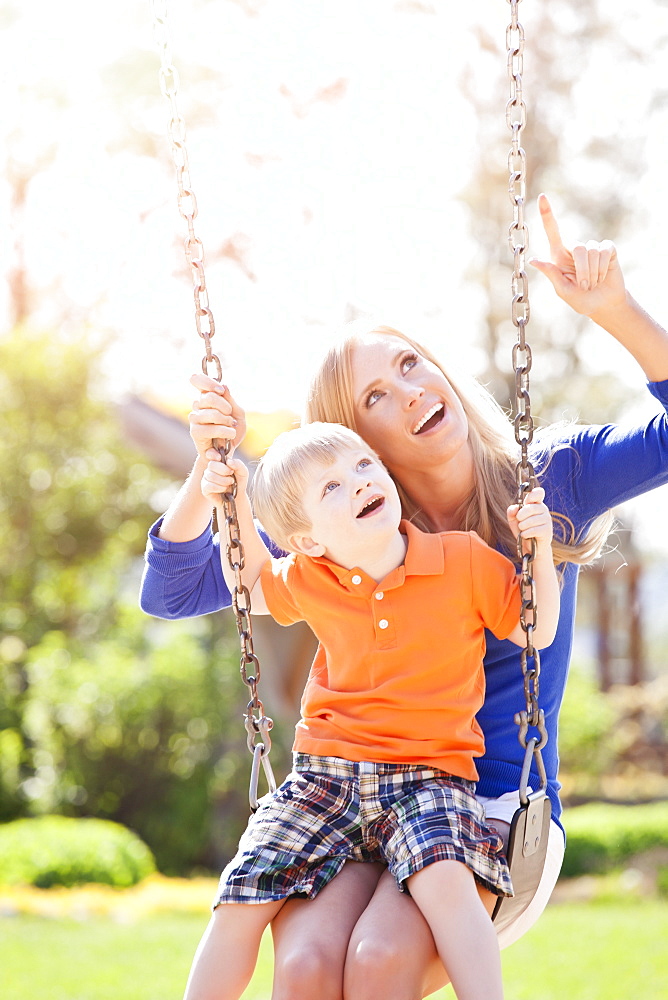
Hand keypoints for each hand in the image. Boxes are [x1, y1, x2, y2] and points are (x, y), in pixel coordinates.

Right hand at [189, 374, 246, 460]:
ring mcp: (195, 419)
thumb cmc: (232, 432)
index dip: (207, 381)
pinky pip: (210, 429)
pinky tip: (228, 437)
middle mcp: (198, 406)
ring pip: (212, 414)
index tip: (220, 389)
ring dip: (226, 422)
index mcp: (207, 397)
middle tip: (230, 416)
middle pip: (209, 397)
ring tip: (231, 429)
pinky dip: (224, 432)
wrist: (228, 453)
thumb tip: (224, 386)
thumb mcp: (238, 414)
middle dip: (225, 406)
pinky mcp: (195, 432)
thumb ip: (231, 401)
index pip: (197, 379)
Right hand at [201, 455, 249, 504]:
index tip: (220, 458)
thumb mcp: (243, 472)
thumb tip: (228, 461)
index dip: (213, 454)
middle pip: (211, 465)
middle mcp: (210, 469)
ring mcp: (206, 478)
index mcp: (218, 462)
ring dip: (223, 481)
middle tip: (231, 475)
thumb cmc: (239, 483)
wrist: (237, 498)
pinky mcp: (205, 488)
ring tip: (230, 484)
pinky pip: (209, 485)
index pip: (211, 454)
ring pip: (211, 476)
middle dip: (224, 470)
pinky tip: (224, 489)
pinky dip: (219, 488)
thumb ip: (238, 464)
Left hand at [507, 486, 552, 549]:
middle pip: (530, 507)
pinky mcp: (547, 530)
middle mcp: (543, 509)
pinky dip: (526, 533)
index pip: (539, 492)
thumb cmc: (523, 530)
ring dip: (522, 526)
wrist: (530, 547)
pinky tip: (525, 535)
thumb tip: (515, 508)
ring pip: (531, 520)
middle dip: (520, 515)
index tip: (526, 501)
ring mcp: (547, 520)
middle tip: (519, 520)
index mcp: (536, 503)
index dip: (532, 494)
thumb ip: (511, 512)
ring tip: (522, 529)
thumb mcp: (514, 520)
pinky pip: (533, 530)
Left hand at [530, 194, 626, 317]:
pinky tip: (603, 275)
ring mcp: (592, 247)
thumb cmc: (581, 299)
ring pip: (592, 252)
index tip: (542, 197)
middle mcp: (575, 248)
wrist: (604, 305)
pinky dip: (603, 268)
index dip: (547, 214)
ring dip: (594, 273)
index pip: (553, 231)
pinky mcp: (608, 249)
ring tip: (593, 283)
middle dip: (583, 271)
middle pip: (579, 248)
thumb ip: (552, 274)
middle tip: (585, 287)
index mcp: (559, 256)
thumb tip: (534, 260)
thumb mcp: (563, 291)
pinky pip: (605, 252)